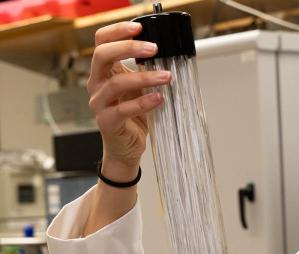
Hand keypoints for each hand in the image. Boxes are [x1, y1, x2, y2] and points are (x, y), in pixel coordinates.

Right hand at [87, 21, 171, 176]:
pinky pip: (123, 110)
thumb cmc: (133, 116)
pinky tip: (158, 98)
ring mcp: (99, 103)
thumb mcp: (140, 88)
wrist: (127, 147)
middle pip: (102, 55)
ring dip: (144, 77)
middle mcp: (97, 84)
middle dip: (128, 48)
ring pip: (116, 83)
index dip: (117, 31)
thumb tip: (167, 56)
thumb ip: (145, 71)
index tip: (139, 27)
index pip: (101, 42)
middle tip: (154, 48)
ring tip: (166, 77)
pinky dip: (143, 102)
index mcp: (104, 71)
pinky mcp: (107, 121)